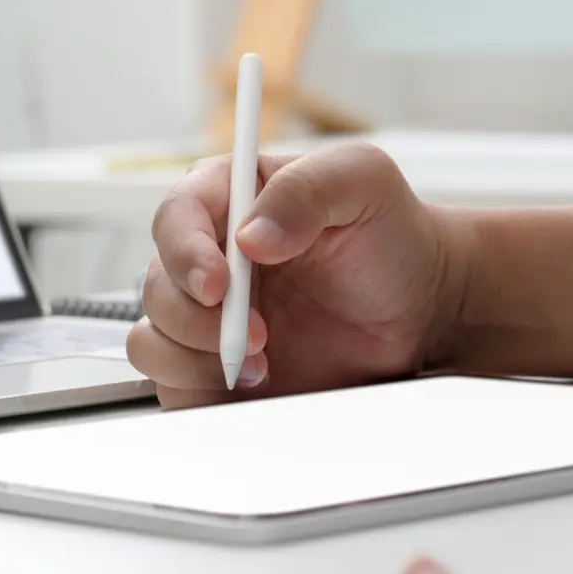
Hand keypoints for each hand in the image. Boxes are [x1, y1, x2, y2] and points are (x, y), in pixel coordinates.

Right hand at [128, 143, 468, 407]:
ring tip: (261, 364)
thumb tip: (252, 235)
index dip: (185, 252)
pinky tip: (254, 385)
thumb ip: (306, 188)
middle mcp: (210, 259)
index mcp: (230, 200)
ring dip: (196, 359)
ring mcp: (207, 318)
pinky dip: (202, 392)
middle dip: (199, 319)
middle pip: (157, 288)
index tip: (218, 286)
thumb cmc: (390, 237)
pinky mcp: (214, 369)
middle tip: (258, 334)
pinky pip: (172, 386)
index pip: (175, 217)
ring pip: (151, 341)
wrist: (421, 309)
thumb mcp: (364, 181)